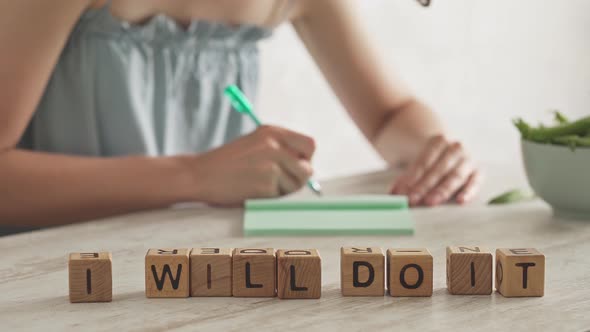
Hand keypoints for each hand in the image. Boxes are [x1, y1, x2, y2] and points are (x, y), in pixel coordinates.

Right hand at [184, 125, 314, 204]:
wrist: (199, 175)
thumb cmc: (227, 163)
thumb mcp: (255, 144)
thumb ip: (281, 149)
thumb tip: (308, 167)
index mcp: (272, 131)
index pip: (309, 144)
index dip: (306, 159)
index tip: (296, 167)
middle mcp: (274, 145)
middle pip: (307, 169)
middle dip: (297, 180)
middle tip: (280, 184)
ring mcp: (271, 164)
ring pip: (295, 186)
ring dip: (282, 191)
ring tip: (260, 185)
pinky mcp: (265, 184)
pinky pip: (280, 197)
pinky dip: (269, 199)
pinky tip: (252, 192)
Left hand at [390, 135, 480, 205]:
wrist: (451, 152)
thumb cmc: (431, 161)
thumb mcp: (417, 164)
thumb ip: (406, 179)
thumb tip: (394, 194)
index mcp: (438, 141)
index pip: (423, 162)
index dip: (411, 179)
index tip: (401, 193)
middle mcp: (456, 148)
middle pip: (437, 170)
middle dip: (424, 186)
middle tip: (412, 200)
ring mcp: (468, 160)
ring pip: (455, 177)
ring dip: (442, 191)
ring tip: (430, 202)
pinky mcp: (478, 173)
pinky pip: (475, 182)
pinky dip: (469, 191)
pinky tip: (461, 201)